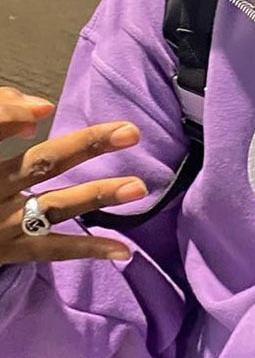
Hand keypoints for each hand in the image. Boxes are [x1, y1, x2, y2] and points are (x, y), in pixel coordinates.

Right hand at [0, 86, 147, 265]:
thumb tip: (40, 107)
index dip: (10, 115)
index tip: (44, 106)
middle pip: (40, 164)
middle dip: (87, 146)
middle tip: (130, 132)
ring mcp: (1, 223)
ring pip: (54, 206)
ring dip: (98, 195)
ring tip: (138, 187)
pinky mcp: (11, 251)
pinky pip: (53, 250)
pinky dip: (89, 249)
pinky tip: (124, 250)